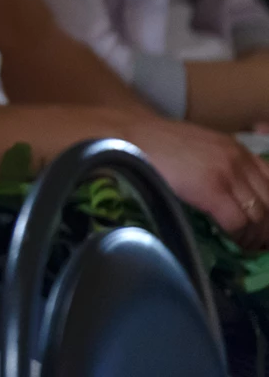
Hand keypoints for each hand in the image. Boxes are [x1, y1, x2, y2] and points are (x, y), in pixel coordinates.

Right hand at [126, 118, 268, 248]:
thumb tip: (233, 194)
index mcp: (237, 148)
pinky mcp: (211, 189)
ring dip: (257, 236)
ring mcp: (226, 173)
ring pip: (260, 215)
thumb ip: (220, 164)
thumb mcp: (199, 147)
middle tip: (260, 242)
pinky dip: (241, 237)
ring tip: (248, 246)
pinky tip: (234, 242)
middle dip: (267, 226)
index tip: (264, 224)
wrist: (128, 136)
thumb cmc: (156, 144)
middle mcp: (238, 159)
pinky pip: (239, 222)